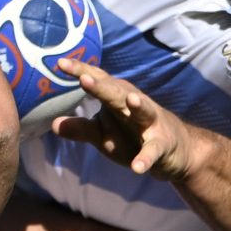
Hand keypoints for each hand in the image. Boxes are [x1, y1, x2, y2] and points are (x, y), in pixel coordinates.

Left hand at [55, 64, 196, 179]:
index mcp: (117, 98)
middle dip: (101, 86)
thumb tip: (53, 125)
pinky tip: (137, 167)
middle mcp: (134, 105)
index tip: (60, 62)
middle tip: (83, 78)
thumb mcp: (104, 135)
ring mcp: (151, 124)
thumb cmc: (133, 137)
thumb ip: (81, 129)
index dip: (81, 71)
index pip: (98, 81)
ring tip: (130, 100)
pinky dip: (146, 159)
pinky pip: (153, 152)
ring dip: (137, 106)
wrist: (177, 151)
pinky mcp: (162, 145)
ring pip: (143, 112)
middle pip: (117, 93)